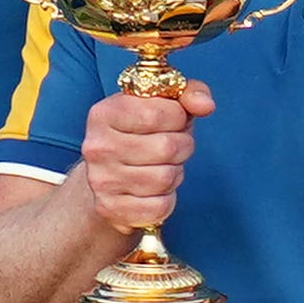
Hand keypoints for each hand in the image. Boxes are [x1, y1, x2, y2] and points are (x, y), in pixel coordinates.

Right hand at [68, 72, 208, 240]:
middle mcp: (98, 147)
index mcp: (104, 114)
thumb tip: (206, 105)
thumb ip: (187, 93)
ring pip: (165, 179)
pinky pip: (160, 206)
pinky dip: (166, 199)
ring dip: (175, 173)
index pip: (155, 113)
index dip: (177, 117)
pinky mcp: (111, 209)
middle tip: (174, 147)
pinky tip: (155, 191)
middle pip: (166, 147)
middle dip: (182, 146)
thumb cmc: (142, 135)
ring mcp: (102, 180)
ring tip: (163, 167)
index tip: (174, 120)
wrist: (109, 177)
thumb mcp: (161, 105)